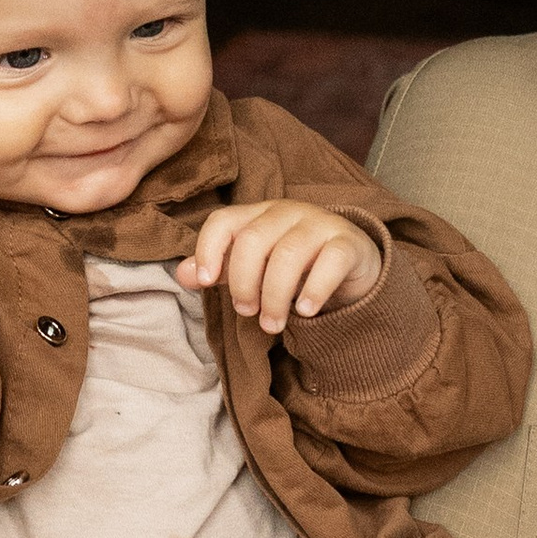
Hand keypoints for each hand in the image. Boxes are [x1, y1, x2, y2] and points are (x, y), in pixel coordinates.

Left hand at [176, 200, 379, 334]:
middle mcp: (287, 212)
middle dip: (244, 282)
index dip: (209, 249)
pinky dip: (314, 290)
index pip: (223, 221)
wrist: (352, 266)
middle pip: (254, 240)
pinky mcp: (348, 243)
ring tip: (272, 325)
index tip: (207, 283)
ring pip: (288, 254)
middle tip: (247, 312)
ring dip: (275, 297)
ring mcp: (320, 224)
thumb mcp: (254, 269)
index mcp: (258, 215)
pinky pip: (330, 261)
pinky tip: (306, 311)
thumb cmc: (296, 267)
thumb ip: (220, 269)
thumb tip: (184, 274)